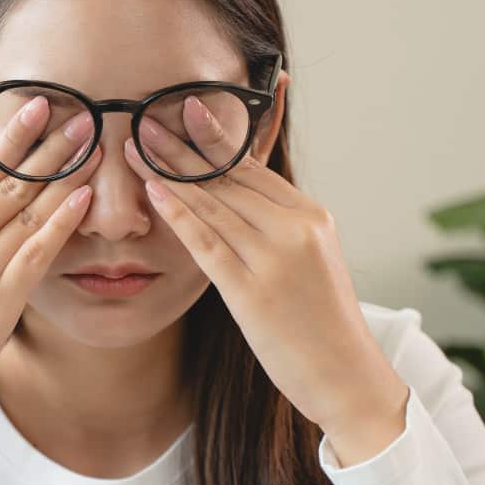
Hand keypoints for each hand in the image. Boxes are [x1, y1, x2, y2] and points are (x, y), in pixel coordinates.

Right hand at [0, 96, 100, 471]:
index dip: (12, 136)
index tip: (38, 106)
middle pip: (7, 182)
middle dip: (47, 145)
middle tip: (80, 114)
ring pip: (28, 211)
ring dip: (65, 175)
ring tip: (93, 145)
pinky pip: (37, 253)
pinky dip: (63, 222)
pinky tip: (85, 198)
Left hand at [124, 96, 408, 465]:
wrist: (347, 376)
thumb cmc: (323, 324)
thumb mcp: (312, 261)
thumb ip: (280, 229)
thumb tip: (241, 204)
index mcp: (311, 216)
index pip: (253, 167)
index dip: (214, 138)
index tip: (185, 108)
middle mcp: (295, 229)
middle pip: (228, 177)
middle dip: (182, 145)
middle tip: (146, 114)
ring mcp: (274, 258)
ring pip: (212, 203)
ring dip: (169, 171)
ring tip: (136, 145)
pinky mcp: (252, 292)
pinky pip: (207, 243)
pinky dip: (178, 214)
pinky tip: (153, 192)